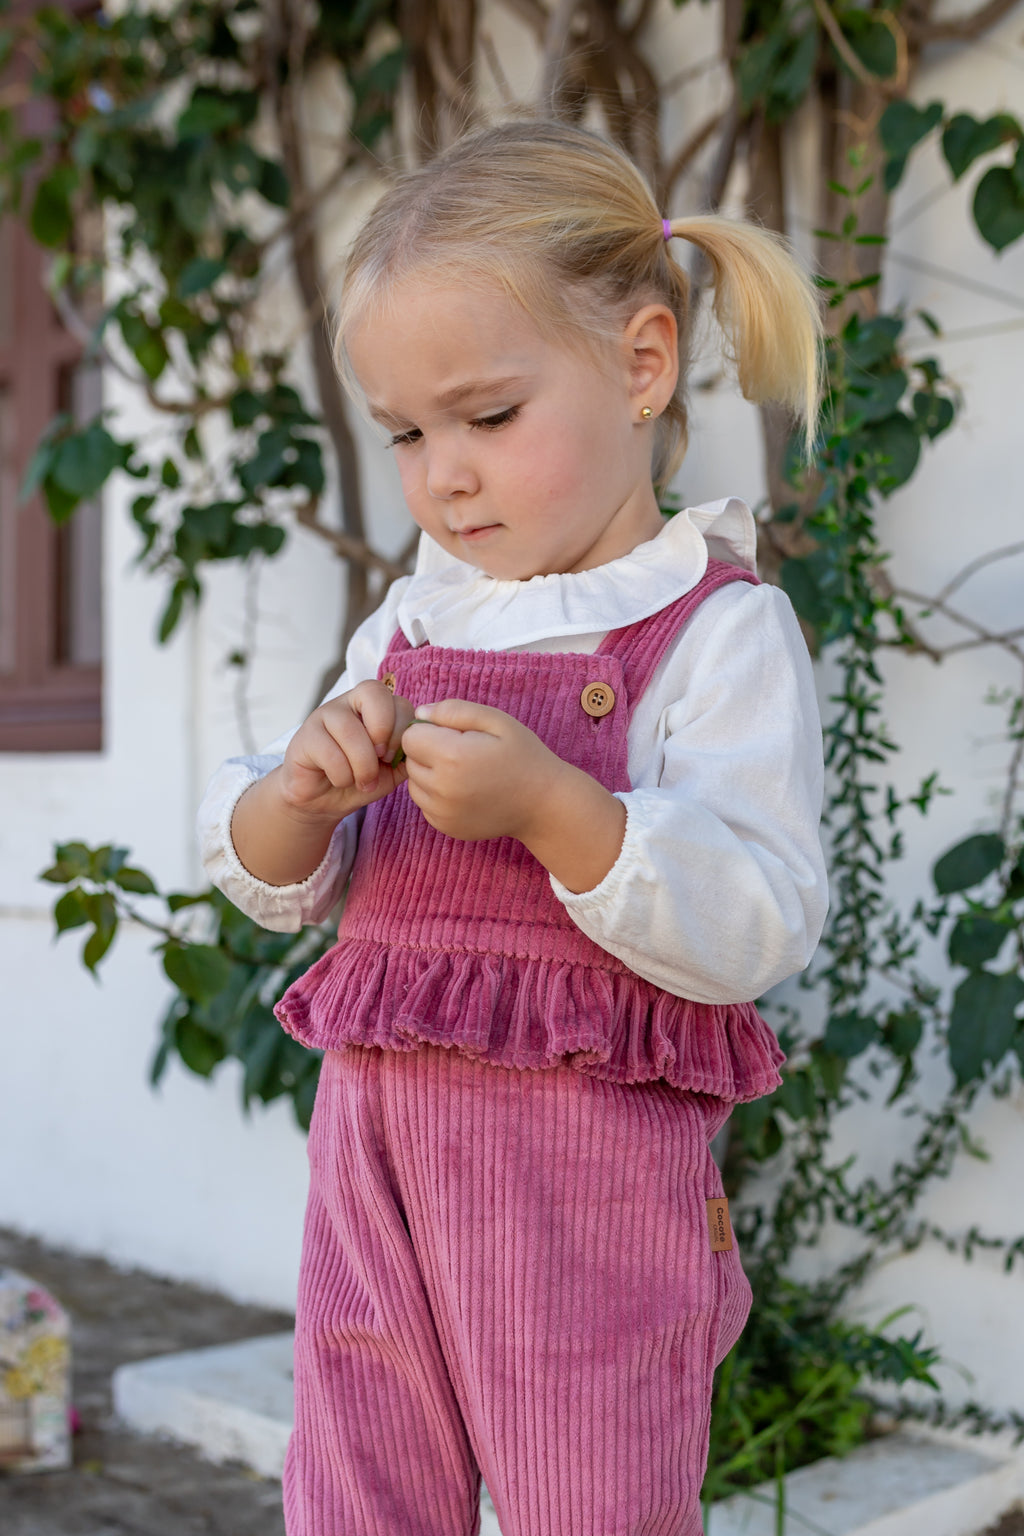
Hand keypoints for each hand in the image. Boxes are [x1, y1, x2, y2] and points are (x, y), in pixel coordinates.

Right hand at [279, 680, 415, 825]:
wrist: (325, 800)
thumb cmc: (361, 778)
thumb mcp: (394, 768)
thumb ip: (408, 753)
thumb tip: (418, 743)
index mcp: (377, 706)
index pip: (398, 699)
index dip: (402, 730)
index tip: (394, 757)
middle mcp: (350, 701)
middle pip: (373, 692)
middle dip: (384, 733)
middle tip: (381, 760)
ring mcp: (325, 714)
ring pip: (351, 731)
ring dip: (363, 766)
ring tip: (362, 781)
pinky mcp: (305, 735)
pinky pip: (330, 753)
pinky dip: (342, 776)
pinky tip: (339, 780)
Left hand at [401, 699, 562, 842]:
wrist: (542, 803)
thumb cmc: (522, 756)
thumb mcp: (496, 720)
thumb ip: (455, 710)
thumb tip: (420, 714)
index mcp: (451, 756)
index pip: (410, 736)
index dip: (429, 730)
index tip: (454, 734)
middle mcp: (441, 788)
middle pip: (410, 761)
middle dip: (429, 752)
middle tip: (463, 753)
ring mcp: (441, 812)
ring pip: (414, 784)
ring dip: (431, 775)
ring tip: (463, 773)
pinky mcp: (444, 827)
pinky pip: (425, 804)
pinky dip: (437, 796)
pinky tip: (465, 791)